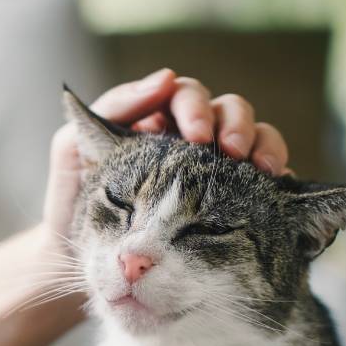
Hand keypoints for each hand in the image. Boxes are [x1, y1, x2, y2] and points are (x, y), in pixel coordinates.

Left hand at [43, 67, 289, 242]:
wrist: (74, 265)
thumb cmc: (71, 208)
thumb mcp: (72, 154)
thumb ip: (109, 110)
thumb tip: (163, 79)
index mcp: (153, 126)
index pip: (184, 95)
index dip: (194, 105)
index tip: (195, 134)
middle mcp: (186, 143)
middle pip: (226, 111)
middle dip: (234, 124)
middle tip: (231, 151)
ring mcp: (211, 173)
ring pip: (253, 138)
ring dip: (262, 144)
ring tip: (261, 168)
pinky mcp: (228, 204)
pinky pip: (262, 182)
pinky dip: (275, 177)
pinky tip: (275, 188)